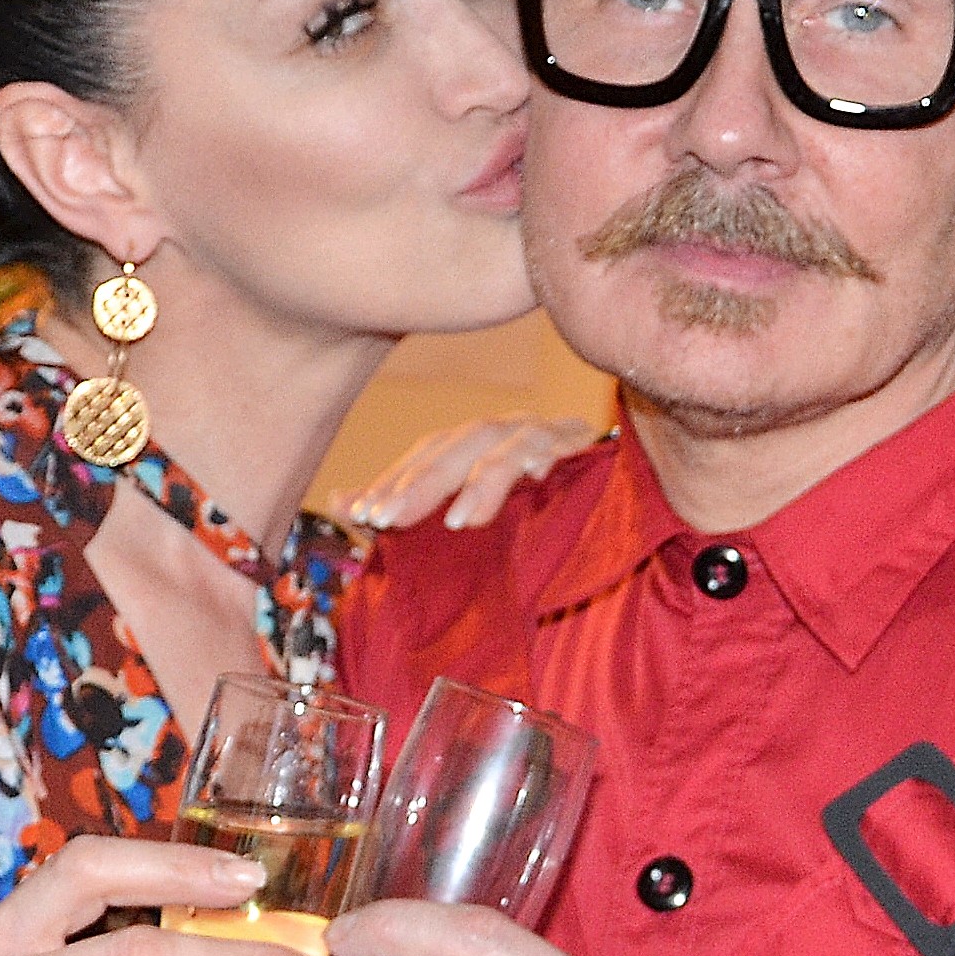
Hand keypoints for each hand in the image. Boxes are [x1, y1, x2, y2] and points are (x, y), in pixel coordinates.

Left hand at [338, 413, 603, 530]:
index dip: (393, 482)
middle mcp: (501, 432)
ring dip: (480, 482)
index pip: (425, 456)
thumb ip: (404, 501)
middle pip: (454, 447)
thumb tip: (338, 498)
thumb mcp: (461, 509)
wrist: (616, 491)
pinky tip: (537, 475)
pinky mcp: (580, 443)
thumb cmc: (531, 504)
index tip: (361, 515)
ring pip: (501, 446)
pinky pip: (560, 445)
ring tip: (458, 523)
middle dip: (419, 483)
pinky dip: (545, 456)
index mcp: (472, 446)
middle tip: (387, 520)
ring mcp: (541, 433)